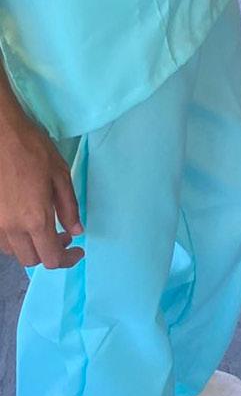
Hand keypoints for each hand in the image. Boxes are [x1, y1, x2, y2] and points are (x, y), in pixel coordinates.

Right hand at [0, 97, 83, 269]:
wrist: (0, 135)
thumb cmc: (32, 150)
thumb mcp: (60, 175)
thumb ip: (69, 207)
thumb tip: (76, 231)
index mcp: (35, 219)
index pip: (51, 258)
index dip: (68, 260)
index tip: (78, 251)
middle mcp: (12, 228)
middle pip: (32, 260)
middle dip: (50, 253)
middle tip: (63, 235)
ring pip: (15, 251)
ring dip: (31, 246)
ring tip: (43, 227)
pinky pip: (2, 239)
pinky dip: (16, 238)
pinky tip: (24, 221)